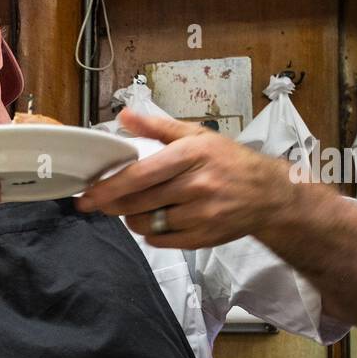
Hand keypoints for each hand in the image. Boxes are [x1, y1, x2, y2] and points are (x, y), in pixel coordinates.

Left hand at [75, 108, 294, 248]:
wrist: (268, 194)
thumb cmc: (228, 162)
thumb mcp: (197, 135)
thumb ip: (158, 127)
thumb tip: (124, 117)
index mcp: (192, 155)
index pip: (141, 174)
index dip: (110, 186)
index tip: (88, 194)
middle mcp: (198, 185)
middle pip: (139, 202)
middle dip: (113, 204)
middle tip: (100, 203)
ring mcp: (202, 215)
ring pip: (147, 223)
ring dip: (132, 218)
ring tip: (136, 208)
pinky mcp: (204, 238)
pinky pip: (162, 241)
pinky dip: (152, 232)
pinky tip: (157, 220)